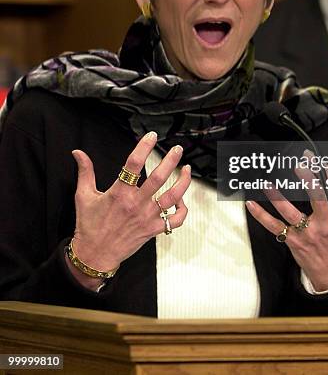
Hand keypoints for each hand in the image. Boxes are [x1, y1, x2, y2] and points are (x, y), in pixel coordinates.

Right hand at [67, 131, 190, 288]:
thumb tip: (78, 153)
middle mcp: (136, 204)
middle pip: (159, 178)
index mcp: (119, 193)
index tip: (151, 136)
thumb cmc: (89, 226)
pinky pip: (175, 220)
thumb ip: (85, 172)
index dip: (144, 147)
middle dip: (171, 160)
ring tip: (187, 169)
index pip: (134, 164)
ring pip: (172, 197)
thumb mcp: (83, 196)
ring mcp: (147, 217)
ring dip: (183, 181)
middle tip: (178, 149)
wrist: (94, 255)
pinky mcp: (153, 229)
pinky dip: (182, 209)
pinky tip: (181, 199)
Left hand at [246, 164, 327, 291]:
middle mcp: (322, 223)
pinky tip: (252, 205)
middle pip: (318, 199)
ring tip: (268, 184)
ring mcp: (306, 233)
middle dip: (309, 181)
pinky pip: (274, 226)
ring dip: (278, 197)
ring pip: (290, 213)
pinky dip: (261, 215)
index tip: (312, 158)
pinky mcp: (292, 241)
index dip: (323, 171)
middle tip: (299, 166)